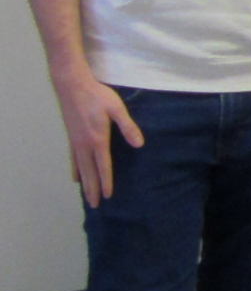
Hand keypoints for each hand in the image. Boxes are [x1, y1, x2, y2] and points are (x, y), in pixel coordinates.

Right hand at [52, 71, 143, 207]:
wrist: (72, 85)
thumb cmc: (97, 95)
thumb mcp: (116, 109)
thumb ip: (128, 127)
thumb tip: (139, 144)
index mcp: (97, 139)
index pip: (103, 166)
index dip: (106, 182)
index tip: (108, 196)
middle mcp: (84, 144)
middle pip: (89, 172)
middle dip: (93, 189)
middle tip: (95, 205)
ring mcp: (75, 141)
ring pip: (80, 168)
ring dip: (84, 183)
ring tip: (86, 197)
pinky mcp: (71, 137)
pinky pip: (73, 159)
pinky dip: (75, 170)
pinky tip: (75, 177)